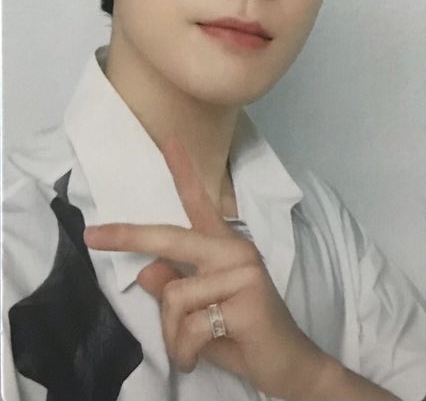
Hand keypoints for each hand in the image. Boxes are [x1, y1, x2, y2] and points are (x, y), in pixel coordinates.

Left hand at [84, 135, 396, 399]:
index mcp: (224, 247)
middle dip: (128, 236)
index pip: (199, 203)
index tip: (169, 139)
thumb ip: (175, 288)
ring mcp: (243, 272)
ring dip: (173, 335)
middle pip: (170, 238)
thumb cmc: (242, 334)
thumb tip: (146, 271)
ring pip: (174, 297)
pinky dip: (186, 352)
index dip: (183, 170)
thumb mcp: (198, 312)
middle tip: (91, 236)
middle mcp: (234, 250)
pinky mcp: (247, 300)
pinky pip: (191, 327)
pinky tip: (199, 359)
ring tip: (190, 350)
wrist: (289, 365)